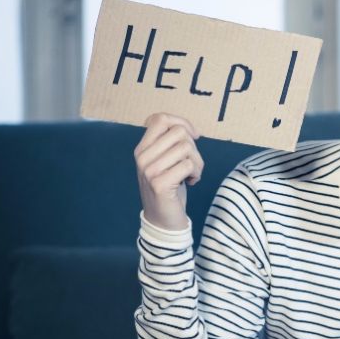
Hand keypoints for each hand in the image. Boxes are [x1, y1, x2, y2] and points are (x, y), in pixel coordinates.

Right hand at [134, 113, 203, 230]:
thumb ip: (171, 144)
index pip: (160, 119)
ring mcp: (149, 170)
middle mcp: (142, 157)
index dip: (182, 122)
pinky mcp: (159, 183)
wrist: (163, 219)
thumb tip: (190, 130)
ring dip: (197, 162)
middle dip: (194, 147)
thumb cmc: (169, 187)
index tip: (193, 136)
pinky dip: (196, 173)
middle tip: (192, 164)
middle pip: (179, 132)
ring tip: (192, 174)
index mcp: (142, 148)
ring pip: (186, 148)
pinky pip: (188, 165)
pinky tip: (191, 182)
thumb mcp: (166, 161)